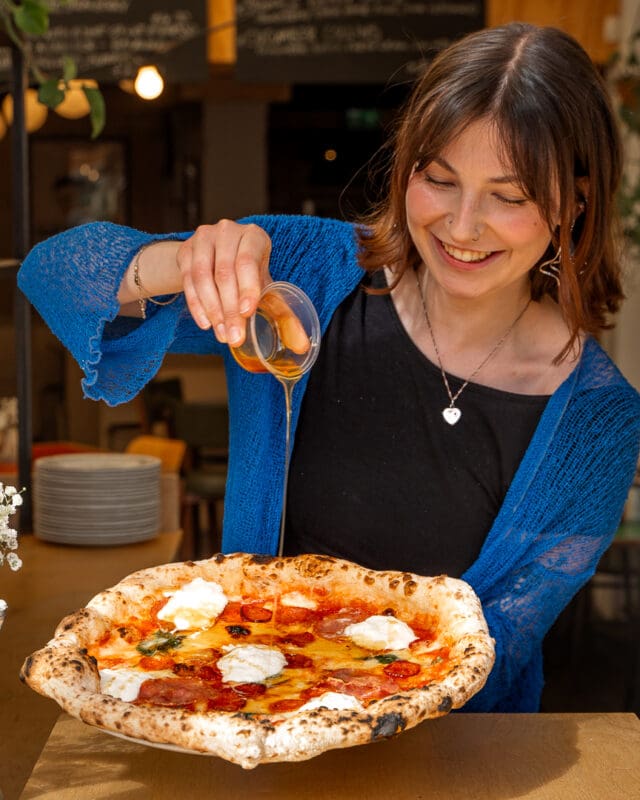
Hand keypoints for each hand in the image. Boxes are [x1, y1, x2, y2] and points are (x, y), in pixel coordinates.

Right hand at [177, 220, 271, 345]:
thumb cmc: (247, 274)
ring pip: (202, 276)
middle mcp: (227, 231)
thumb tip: (302, 345)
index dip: (247, 288)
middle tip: (234, 337)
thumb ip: (283, 314)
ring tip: (221, 334)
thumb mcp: (265, 287)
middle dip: (229, 310)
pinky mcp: (185, 250)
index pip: (248, 261)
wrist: (216, 257)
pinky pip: (187, 280)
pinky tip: (206, 323)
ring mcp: (203, 239)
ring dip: (212, 310)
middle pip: (225, 273)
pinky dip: (196, 305)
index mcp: (254, 236)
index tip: (247, 313)